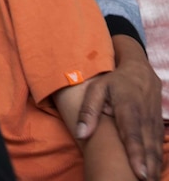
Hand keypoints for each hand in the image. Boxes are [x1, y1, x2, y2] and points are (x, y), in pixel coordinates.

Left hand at [76, 35, 162, 180]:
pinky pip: (159, 144)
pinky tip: (154, 171)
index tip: (138, 172)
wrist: (141, 71)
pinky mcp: (159, 125)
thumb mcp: (96, 89)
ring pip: (156, 146)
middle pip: (147, 145)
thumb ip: (88, 111)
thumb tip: (81, 134)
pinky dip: (158, 158)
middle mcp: (145, 117)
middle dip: (148, 166)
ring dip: (154, 165)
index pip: (132, 134)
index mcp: (128, 107)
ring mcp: (154, 121)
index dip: (136, 153)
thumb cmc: (114, 81)